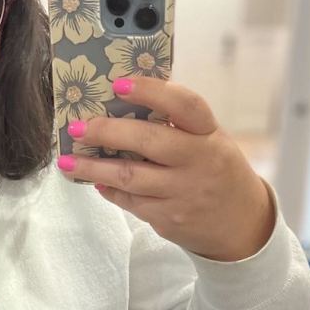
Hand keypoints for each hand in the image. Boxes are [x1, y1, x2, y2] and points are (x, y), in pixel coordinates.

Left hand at [59, 77, 274, 261]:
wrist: (242, 225)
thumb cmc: (216, 170)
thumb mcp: (209, 140)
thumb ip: (176, 124)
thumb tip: (121, 104)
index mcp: (210, 135)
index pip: (184, 105)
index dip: (152, 92)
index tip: (119, 85)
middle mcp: (199, 163)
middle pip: (149, 141)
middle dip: (108, 132)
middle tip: (78, 127)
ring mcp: (183, 194)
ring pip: (130, 178)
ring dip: (93, 169)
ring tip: (67, 162)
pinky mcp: (168, 219)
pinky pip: (130, 202)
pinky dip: (109, 190)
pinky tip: (94, 182)